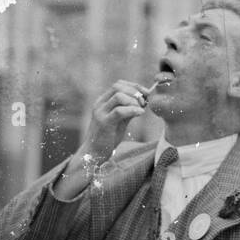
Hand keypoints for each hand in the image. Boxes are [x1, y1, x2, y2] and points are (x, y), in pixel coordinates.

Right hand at [52, 80, 150, 200]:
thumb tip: (143, 101)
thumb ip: (129, 110)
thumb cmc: (107, 138)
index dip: (134, 86)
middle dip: (135, 92)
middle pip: (118, 86)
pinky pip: (120, 111)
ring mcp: (100, 113)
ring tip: (140, 110)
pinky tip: (140, 113)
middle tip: (144, 102)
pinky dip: (132, 110)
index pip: (118, 85)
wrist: (94, 154)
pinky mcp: (104, 123)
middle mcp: (100, 104)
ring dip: (133, 101)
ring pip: (119, 96)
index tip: (145, 93)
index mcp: (102, 102)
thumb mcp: (120, 121)